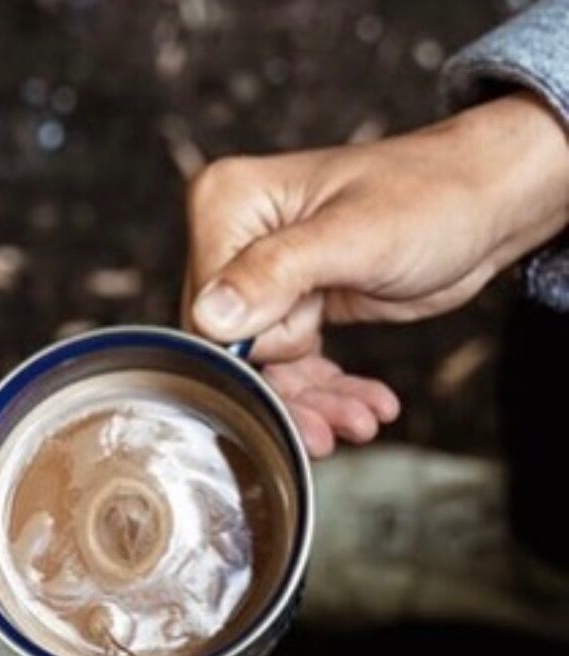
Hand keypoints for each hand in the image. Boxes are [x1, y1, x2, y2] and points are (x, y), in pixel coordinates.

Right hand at [184, 92, 568, 455]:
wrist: (490, 204)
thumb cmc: (434, 195)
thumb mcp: (354, 237)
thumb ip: (277, 273)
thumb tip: (210, 317)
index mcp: (228, 203)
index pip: (204, 308)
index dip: (253, 346)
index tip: (307, 347)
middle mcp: (233, 237)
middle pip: (231, 345)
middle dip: (287, 387)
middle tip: (333, 422)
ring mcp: (262, 275)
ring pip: (264, 366)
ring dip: (313, 402)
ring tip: (358, 420)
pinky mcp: (293, 305)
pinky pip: (292, 366)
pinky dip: (327, 391)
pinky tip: (363, 405)